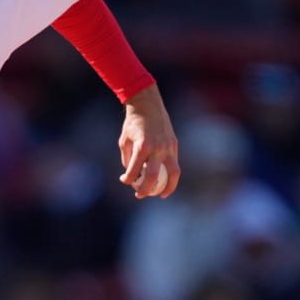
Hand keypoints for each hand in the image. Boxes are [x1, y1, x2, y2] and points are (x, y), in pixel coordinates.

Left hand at [118, 84, 179, 198]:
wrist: (147, 105)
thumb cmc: (133, 123)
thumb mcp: (124, 140)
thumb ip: (128, 158)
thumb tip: (132, 173)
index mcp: (142, 146)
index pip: (135, 171)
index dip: (128, 179)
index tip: (125, 180)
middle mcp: (157, 148)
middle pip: (154, 177)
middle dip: (146, 189)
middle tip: (139, 195)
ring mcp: (168, 147)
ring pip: (173, 173)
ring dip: (168, 187)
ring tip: (161, 195)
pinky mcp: (174, 145)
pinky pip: (174, 164)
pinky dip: (171, 175)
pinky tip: (167, 182)